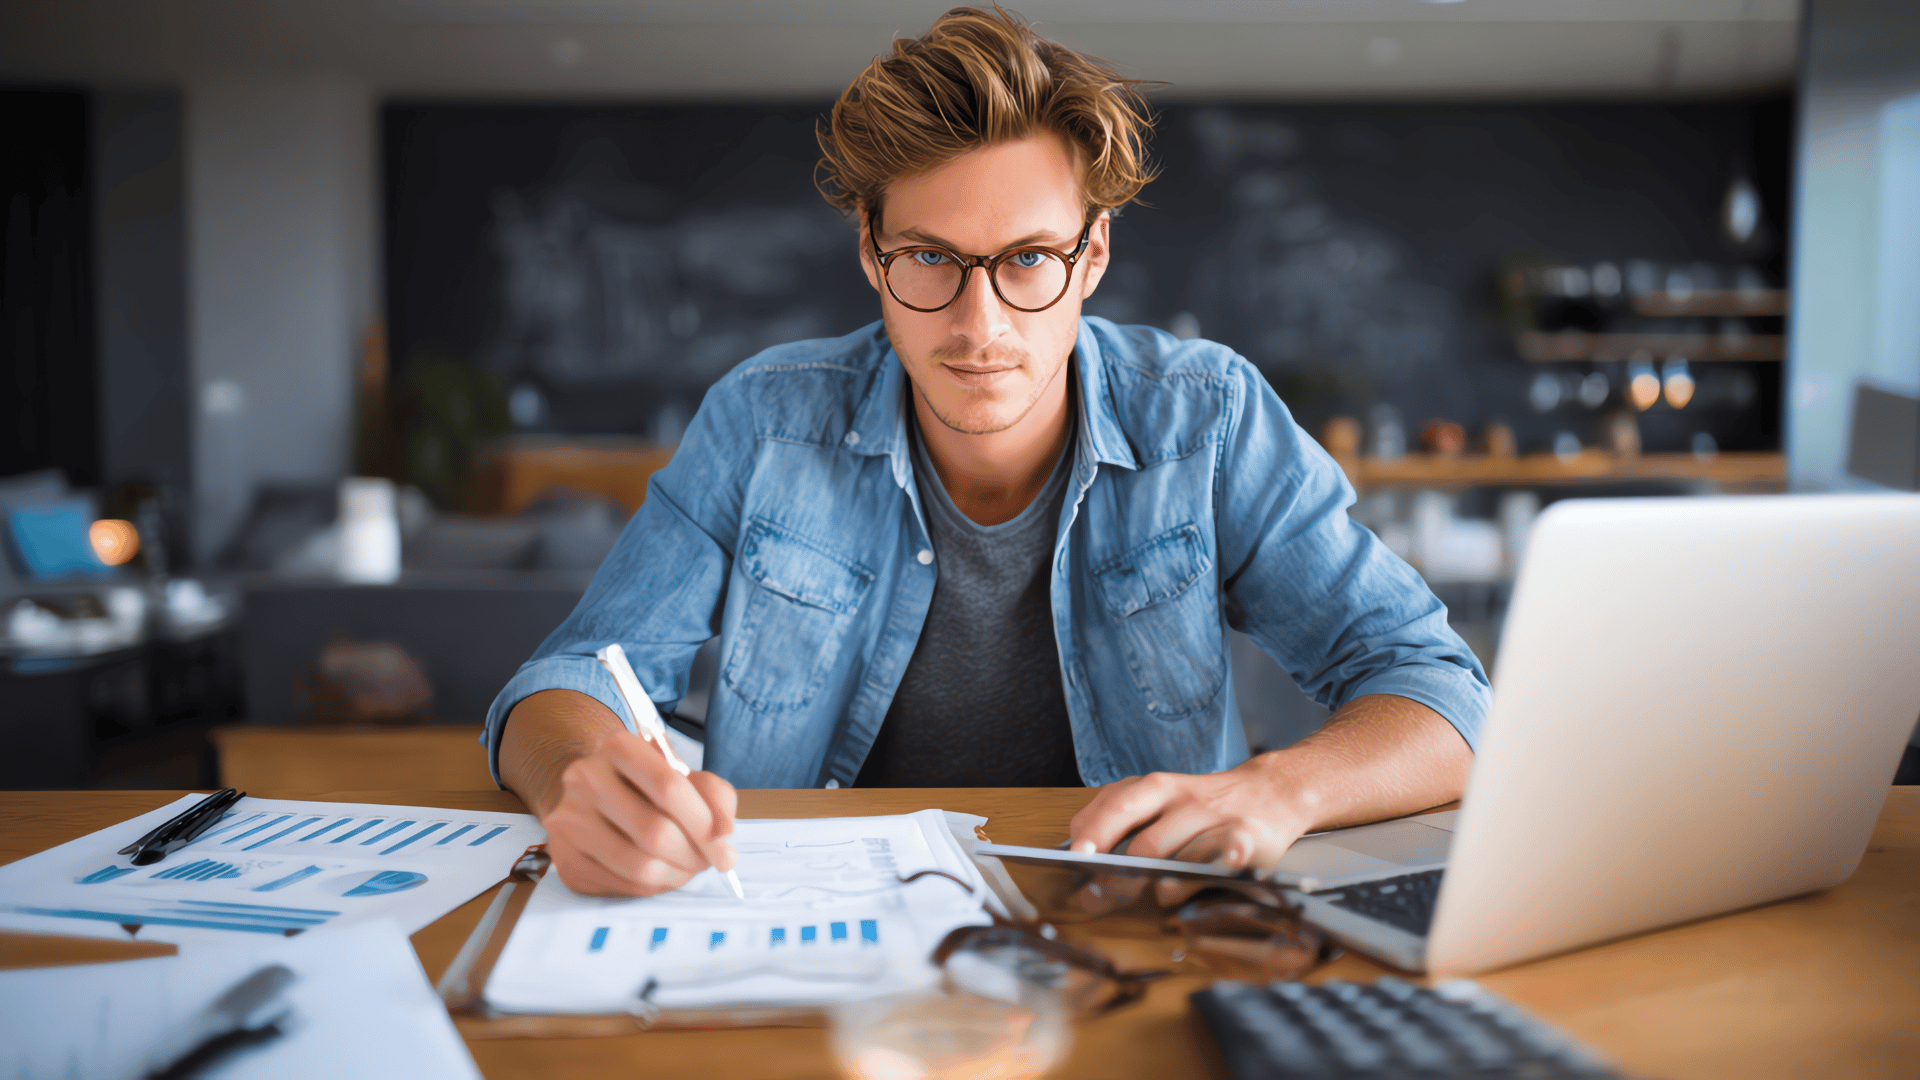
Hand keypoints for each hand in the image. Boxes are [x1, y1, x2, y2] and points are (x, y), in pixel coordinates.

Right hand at [501, 689, 738, 897]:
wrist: (593, 795)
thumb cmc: (645, 785)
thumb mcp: (683, 774)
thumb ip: (714, 795)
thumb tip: (723, 835)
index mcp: (618, 747)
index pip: (668, 787)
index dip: (705, 823)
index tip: (726, 844)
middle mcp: (585, 779)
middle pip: (656, 832)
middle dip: (695, 855)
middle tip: (710, 861)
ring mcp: (569, 820)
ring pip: (640, 865)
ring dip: (677, 875)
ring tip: (688, 867)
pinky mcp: (564, 857)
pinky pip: (622, 884)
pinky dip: (653, 886)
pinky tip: (660, 872)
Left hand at [1066, 758, 1309, 908]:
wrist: (1268, 791)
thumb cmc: (1202, 805)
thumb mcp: (1158, 797)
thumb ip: (1119, 817)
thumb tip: (1075, 849)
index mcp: (1156, 789)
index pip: (1116, 809)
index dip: (1094, 835)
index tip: (1077, 858)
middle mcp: (1184, 801)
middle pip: (1146, 843)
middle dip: (1121, 877)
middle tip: (1103, 897)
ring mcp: (1216, 821)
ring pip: (1185, 855)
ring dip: (1167, 881)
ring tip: (1157, 895)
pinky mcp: (1248, 837)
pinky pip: (1233, 849)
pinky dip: (1227, 858)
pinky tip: (1225, 863)